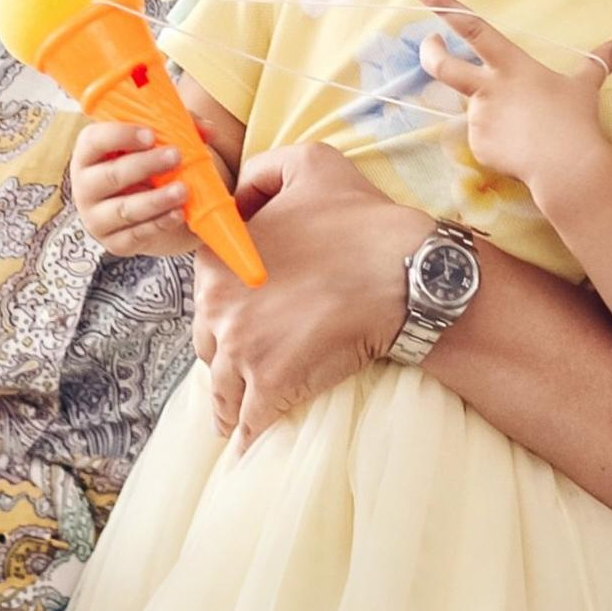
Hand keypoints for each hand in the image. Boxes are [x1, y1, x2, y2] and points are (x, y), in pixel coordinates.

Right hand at [70, 117, 190, 258]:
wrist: (145, 208)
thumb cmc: (146, 164)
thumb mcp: (156, 143)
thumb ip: (179, 129)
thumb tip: (208, 129)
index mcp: (88, 154)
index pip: (94, 140)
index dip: (120, 136)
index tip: (151, 135)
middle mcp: (84, 186)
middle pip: (111, 175)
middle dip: (145, 165)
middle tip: (176, 156)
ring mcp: (96, 218)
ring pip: (124, 209)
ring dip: (155, 199)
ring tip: (183, 190)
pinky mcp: (113, 243)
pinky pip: (136, 235)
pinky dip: (159, 224)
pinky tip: (178, 213)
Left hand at [191, 139, 426, 440]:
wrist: (406, 272)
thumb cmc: (363, 218)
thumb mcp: (309, 163)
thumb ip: (260, 171)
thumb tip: (235, 194)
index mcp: (220, 257)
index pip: (205, 290)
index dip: (224, 305)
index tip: (239, 319)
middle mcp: (218, 306)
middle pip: (209, 342)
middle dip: (225, 356)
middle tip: (242, 369)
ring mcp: (242, 349)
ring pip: (223, 386)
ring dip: (229, 403)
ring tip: (235, 420)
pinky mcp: (272, 385)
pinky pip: (250, 419)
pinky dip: (249, 434)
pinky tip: (251, 447)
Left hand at [417, 0, 611, 212]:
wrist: (565, 166)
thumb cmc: (576, 119)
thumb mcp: (586, 86)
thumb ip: (599, 62)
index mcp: (510, 64)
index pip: (473, 28)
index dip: (447, 9)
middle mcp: (488, 87)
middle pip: (441, 65)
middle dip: (429, 51)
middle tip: (430, 44)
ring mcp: (480, 117)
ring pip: (476, 109)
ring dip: (493, 114)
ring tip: (528, 129)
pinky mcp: (478, 145)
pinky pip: (485, 140)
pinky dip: (500, 143)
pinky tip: (523, 150)